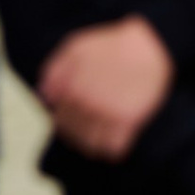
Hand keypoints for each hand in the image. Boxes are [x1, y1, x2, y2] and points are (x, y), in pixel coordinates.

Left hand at [36, 15, 175, 159]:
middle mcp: (86, 103)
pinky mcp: (129, 120)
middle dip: (78, 133)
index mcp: (70, 88)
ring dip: (92, 144)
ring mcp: (107, 113)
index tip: (76, 117)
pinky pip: (114, 148)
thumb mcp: (75, 48)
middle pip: (73, 135)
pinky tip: (114, 140)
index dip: (66, 120)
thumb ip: (54, 71)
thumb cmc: (111, 45)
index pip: (59, 120)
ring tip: (100, 136)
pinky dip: (111, 149)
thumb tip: (44, 97)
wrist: (150, 45)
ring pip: (91, 145)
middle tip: (91, 126)